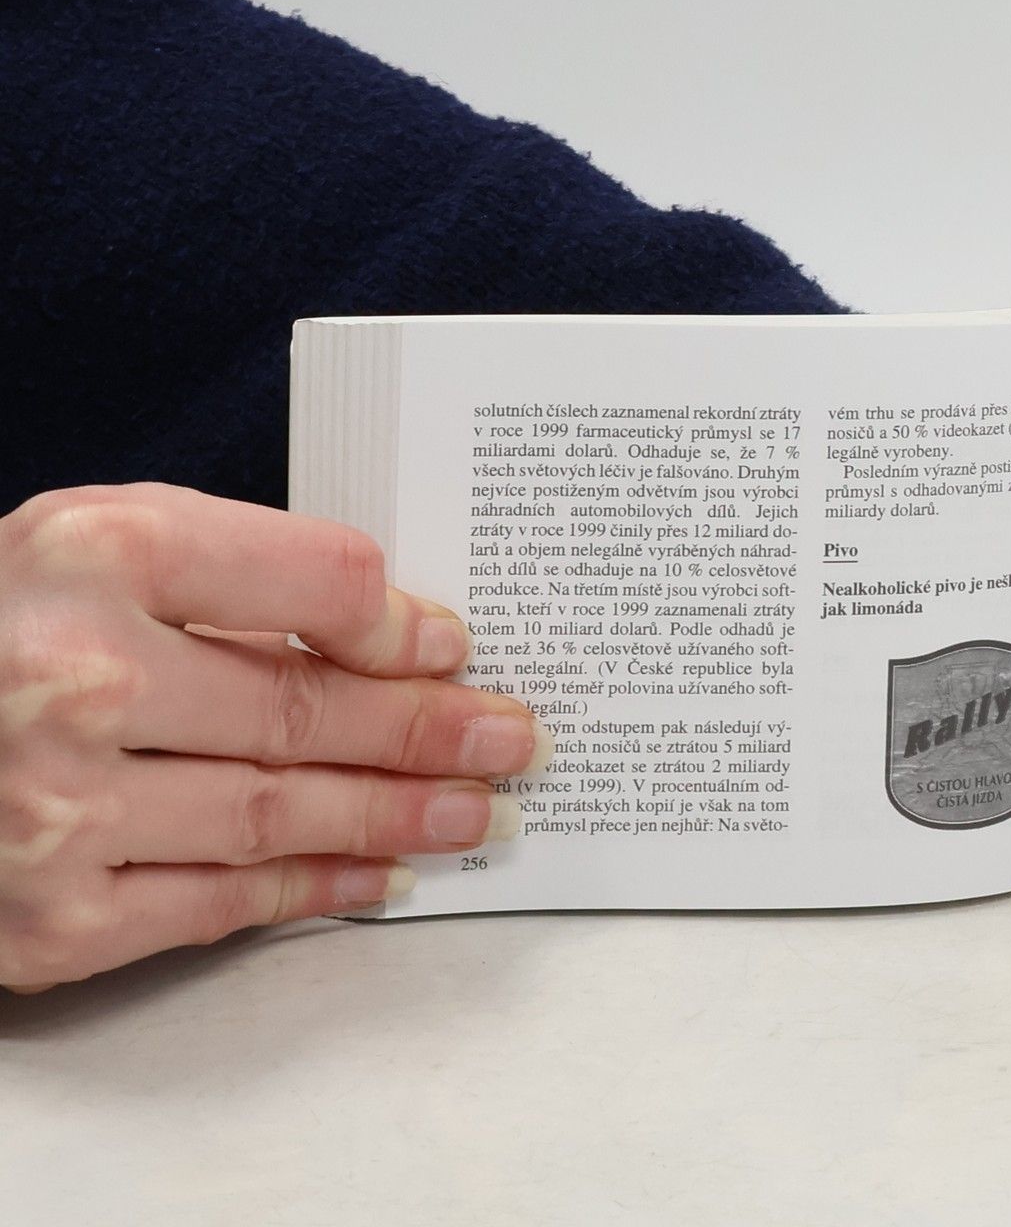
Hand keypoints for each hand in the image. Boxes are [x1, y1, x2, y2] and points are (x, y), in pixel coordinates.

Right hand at [1, 482, 545, 992]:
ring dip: (399, 816)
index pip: (314, 579)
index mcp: (100, 550)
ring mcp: (53, 810)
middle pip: (307, 709)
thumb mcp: (106, 539)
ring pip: (279, 814)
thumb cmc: (8, 621)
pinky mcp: (45, 919)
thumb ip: (241, 567)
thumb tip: (401, 635)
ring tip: (477, 811)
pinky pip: (218, 904)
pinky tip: (381, 872)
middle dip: (433, 731)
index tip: (457, 646)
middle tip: (513, 740)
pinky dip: (316, 887)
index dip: (402, 620)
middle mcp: (71, 678)